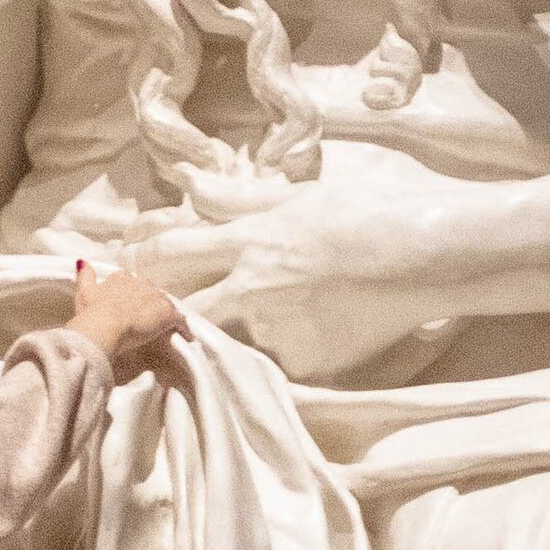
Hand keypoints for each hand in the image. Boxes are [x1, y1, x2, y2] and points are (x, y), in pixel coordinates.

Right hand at [66, 258, 184, 366]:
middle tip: (145, 315)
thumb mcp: (83, 292)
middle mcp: (140, 283)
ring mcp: (154, 298)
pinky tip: (186, 335)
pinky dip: (183, 326)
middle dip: (149, 300)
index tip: (127, 302)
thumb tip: (83, 262)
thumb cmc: (91, 313)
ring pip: (164, 301)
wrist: (104, 327)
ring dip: (165, 311)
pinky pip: (179, 319)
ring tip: (166, 324)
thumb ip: (85, 276)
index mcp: (121, 278)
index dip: (130, 292)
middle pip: (150, 289)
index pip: (130, 280)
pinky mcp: (166, 313)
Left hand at [130, 190, 440, 378]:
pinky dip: (267, 358)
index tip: (127, 271)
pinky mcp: (302, 364)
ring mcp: (275, 331)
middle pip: (181, 305)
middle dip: (160, 310)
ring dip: (210, 338)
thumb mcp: (299, 197)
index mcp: (248, 241)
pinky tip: (280, 352)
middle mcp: (251, 288)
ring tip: (207, 341)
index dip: (142, 262)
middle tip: (150, 315)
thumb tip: (187, 185)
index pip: (172, 252)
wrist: (423, 258)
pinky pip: (269, 364)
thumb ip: (238, 200)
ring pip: (221, 340)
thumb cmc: (368, 215)